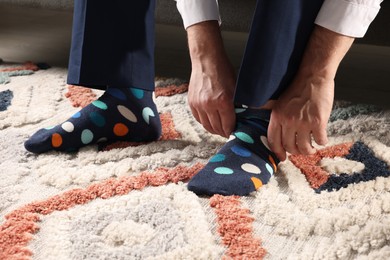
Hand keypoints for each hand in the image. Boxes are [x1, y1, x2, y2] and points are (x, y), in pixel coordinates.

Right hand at [186, 21, 235, 136]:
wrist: (206, 60)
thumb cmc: (223, 71)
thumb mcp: (236, 88)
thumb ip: (239, 104)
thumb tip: (245, 117)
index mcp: (223, 102)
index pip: (228, 126)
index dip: (232, 131)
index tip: (234, 132)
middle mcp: (209, 105)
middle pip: (216, 128)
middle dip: (223, 132)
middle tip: (227, 132)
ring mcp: (198, 104)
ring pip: (206, 126)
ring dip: (213, 129)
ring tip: (219, 128)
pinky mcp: (191, 102)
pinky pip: (198, 119)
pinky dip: (204, 122)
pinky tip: (210, 120)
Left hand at [267, 75, 333, 160]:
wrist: (313, 77)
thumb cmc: (297, 89)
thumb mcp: (279, 102)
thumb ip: (275, 116)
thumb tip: (270, 129)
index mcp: (277, 117)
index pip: (274, 141)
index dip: (278, 152)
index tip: (283, 158)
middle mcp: (288, 121)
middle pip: (290, 147)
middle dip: (296, 152)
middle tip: (301, 150)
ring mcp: (303, 122)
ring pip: (304, 147)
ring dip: (308, 151)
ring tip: (311, 149)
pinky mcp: (318, 122)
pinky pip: (320, 140)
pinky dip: (322, 142)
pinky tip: (322, 138)